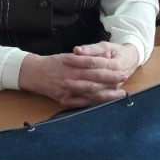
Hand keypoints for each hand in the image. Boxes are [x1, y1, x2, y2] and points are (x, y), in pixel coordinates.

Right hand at [18, 43, 138, 108]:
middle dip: (111, 82)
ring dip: (106, 95)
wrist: (35, 72)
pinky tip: (102, 104)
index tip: (122, 71)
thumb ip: (88, 56)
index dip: (110, 71)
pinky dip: (92, 103)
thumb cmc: (54, 62)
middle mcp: (73, 77)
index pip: (96, 68)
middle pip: (96, 81)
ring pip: (90, 93)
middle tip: (124, 83)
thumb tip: (106, 55)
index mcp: (75, 65)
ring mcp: (69, 90)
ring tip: (118, 95)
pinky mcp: (64, 99)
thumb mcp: (71, 55)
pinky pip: (80, 103)